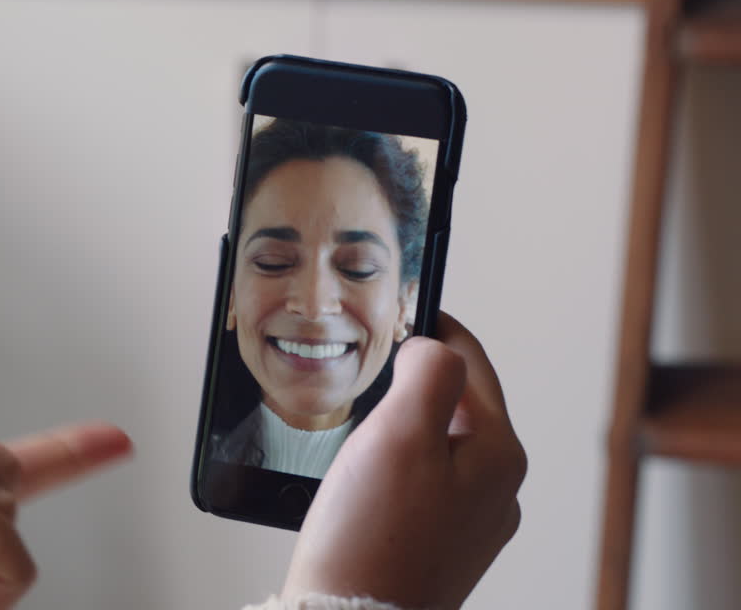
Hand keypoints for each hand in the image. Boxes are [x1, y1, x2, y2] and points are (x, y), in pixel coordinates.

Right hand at [282, 314, 526, 609]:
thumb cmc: (373, 539)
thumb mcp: (402, 431)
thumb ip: (429, 371)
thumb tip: (433, 346)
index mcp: (499, 454)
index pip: (471, 363)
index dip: (433, 327)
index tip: (403, 309)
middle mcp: (495, 491)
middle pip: (455, 404)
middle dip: (413, 380)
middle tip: (369, 366)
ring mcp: (467, 524)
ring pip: (435, 445)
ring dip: (399, 426)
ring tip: (357, 424)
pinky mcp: (435, 548)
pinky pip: (417, 485)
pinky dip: (390, 467)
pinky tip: (359, 479)